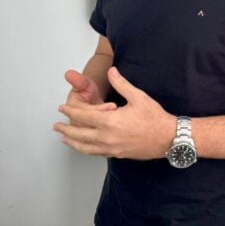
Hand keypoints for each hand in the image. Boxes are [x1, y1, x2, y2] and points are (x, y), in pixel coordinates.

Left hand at [54, 67, 175, 159]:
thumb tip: (111, 71)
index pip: (84, 116)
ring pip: (85, 147)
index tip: (62, 108)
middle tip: (56, 126)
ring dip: (73, 142)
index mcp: (110, 122)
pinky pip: (95, 153)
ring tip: (64, 138)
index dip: (71, 112)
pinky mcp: (117, 154)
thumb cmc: (154, 118)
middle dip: (66, 129)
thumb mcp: (138, 96)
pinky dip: (85, 149)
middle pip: (79, 134)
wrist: (168, 138)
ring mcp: (111, 148)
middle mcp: (107, 137)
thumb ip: (121, 83)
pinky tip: (84, 146)